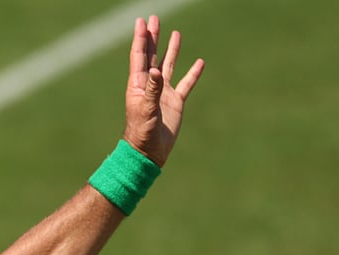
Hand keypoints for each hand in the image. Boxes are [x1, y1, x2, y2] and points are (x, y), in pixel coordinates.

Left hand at [123, 15, 204, 166]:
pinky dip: (193, 73)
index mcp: (138, 85)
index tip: (141, 22)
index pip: (139, 56)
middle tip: (154, 19)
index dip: (140, 39)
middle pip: (152, 55)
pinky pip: (186, 84)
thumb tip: (156, 69)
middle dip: (152, 37)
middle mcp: (150, 85)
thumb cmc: (141, 132)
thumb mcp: (146, 109)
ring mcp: (163, 92)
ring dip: (171, 49)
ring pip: (168, 65)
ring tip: (175, 33)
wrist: (149, 151)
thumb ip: (152, 89)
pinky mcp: (175, 102)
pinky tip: (200, 62)